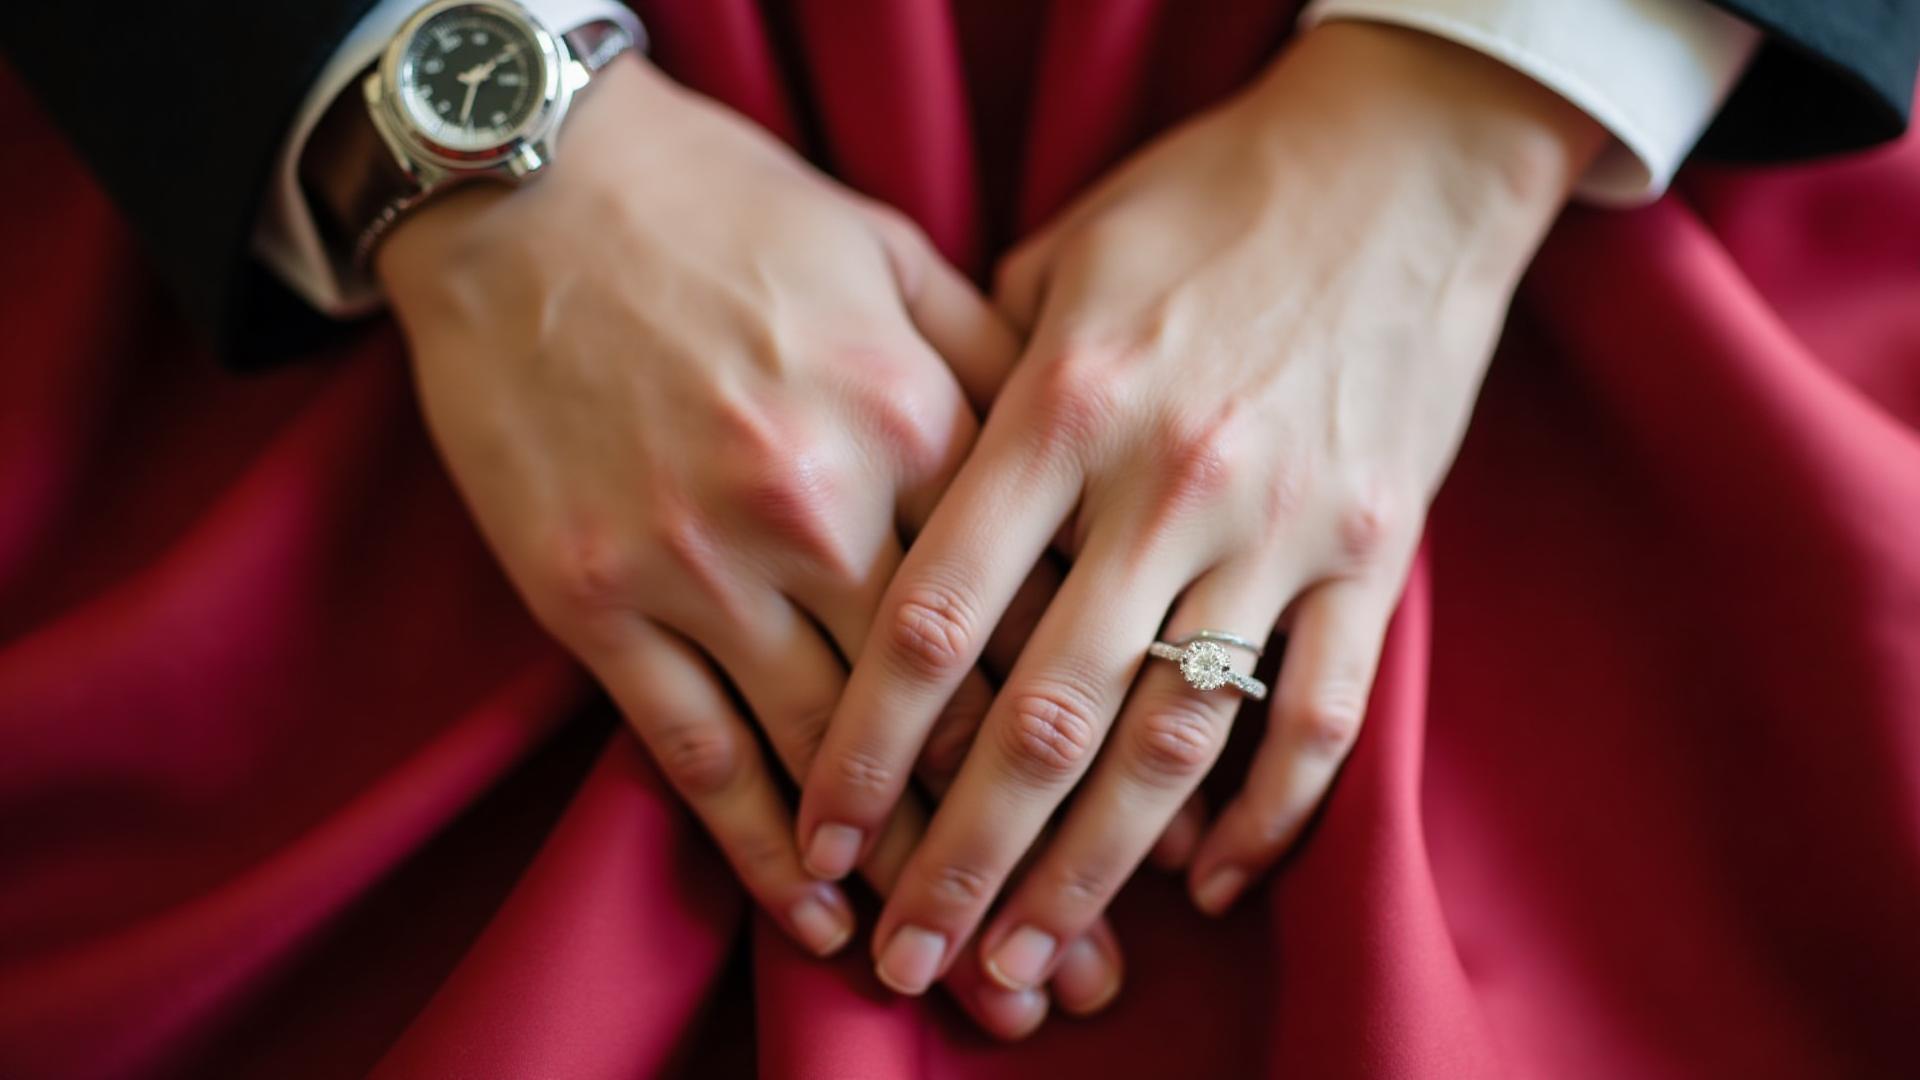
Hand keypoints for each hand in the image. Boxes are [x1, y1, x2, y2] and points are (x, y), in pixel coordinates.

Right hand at [376, 58, 1119, 1033]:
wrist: (530, 188)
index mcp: (919, 420)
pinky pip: (696, 750)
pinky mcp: (598, 600)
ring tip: (969, 979)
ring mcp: (703, 562)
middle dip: (1026, 854)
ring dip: (906, 882)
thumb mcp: (896, 256)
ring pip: (832, 757)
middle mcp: (824, 505)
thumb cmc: (729, 213)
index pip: (1037, 613)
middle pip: (955, 715)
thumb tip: (1085, 473)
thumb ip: (998, 371)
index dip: (1103, 738)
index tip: (1155, 838)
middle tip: (1084, 973)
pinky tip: (815, 918)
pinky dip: (758, 847)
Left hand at [797, 23, 1602, 993]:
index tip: (820, 831)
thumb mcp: (1055, 263)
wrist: (1401, 158)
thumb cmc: (1204, 201)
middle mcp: (1164, 484)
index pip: (937, 613)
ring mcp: (1281, 529)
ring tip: (1034, 962)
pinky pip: (1323, 716)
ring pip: (1177, 744)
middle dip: (965, 856)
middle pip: (1046, 715)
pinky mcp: (1378, 553)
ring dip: (1096, 871)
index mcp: (1062, 408)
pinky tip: (1207, 882)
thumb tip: (895, 501)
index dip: (867, 742)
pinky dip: (1269, 815)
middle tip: (911, 959)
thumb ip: (971, 388)